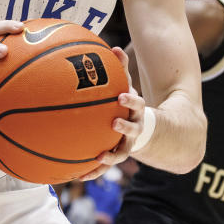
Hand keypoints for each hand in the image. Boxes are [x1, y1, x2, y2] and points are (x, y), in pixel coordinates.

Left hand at [81, 47, 144, 180]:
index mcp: (136, 111)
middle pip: (133, 130)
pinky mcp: (116, 155)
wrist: (145, 130)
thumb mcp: (126, 85)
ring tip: (99, 157)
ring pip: (120, 152)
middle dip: (125, 128)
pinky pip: (104, 166)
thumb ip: (120, 69)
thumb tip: (114, 47)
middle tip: (115, 123)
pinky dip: (93, 171)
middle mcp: (134, 129)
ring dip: (111, 156)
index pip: (138, 104)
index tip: (122, 96)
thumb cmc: (127, 103)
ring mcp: (127, 145)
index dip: (131, 100)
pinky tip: (78, 176)